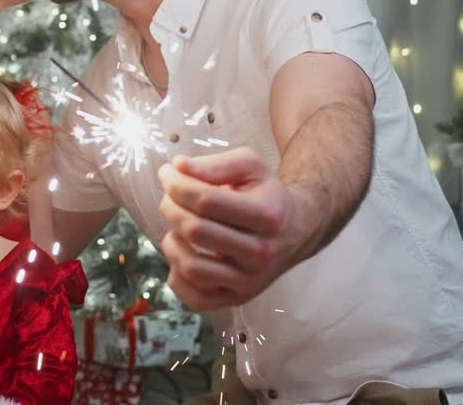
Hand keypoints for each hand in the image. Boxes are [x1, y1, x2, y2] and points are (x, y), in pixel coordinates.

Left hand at [157, 147, 297, 310]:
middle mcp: (261, 252)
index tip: (166, 173)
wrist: (296, 230)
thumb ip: (216, 164)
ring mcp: (250, 281)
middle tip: (169, 198)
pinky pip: (195, 298)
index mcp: (267, 215)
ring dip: (172, 242)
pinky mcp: (239, 299)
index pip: (207, 201)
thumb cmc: (266, 195)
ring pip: (191, 267)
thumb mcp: (251, 166)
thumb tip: (178, 167)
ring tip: (178, 227)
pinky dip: (177, 276)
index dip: (176, 184)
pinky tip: (184, 253)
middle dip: (170, 208)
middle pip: (196, 231)